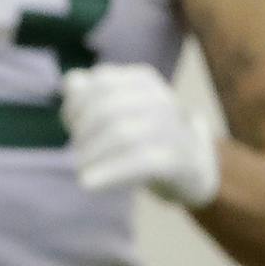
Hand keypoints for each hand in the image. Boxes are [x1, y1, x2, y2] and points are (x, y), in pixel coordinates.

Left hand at [60, 65, 219, 208]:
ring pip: (122, 134)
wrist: (193, 170)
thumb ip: (89, 96)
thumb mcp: (117, 112)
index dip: (77, 104)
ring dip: (92, 154)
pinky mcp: (179, 160)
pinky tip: (88, 183)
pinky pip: (139, 163)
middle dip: (84, 132)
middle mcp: (161, 99)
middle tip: (78, 153)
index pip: (101, 82)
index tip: (70, 125)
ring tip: (82, 170)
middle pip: (108, 109)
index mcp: (144, 81)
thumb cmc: (144, 139)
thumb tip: (71, 83)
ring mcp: (173, 129)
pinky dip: (109, 173)